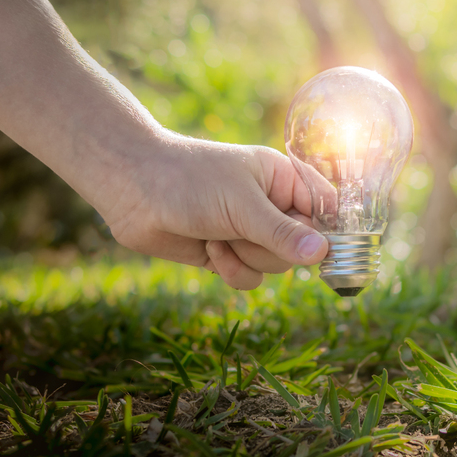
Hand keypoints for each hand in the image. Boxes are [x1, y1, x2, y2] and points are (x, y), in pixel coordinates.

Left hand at [102, 131, 327, 289]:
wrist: (132, 191)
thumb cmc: (191, 182)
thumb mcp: (242, 206)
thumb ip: (283, 234)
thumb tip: (323, 254)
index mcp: (283, 179)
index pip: (324, 209)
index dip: (324, 231)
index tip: (320, 250)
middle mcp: (271, 205)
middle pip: (301, 246)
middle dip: (270, 247)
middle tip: (242, 231)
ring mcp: (250, 230)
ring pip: (276, 266)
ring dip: (246, 258)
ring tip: (217, 235)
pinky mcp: (229, 253)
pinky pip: (251, 277)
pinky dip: (231, 270)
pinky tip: (209, 249)